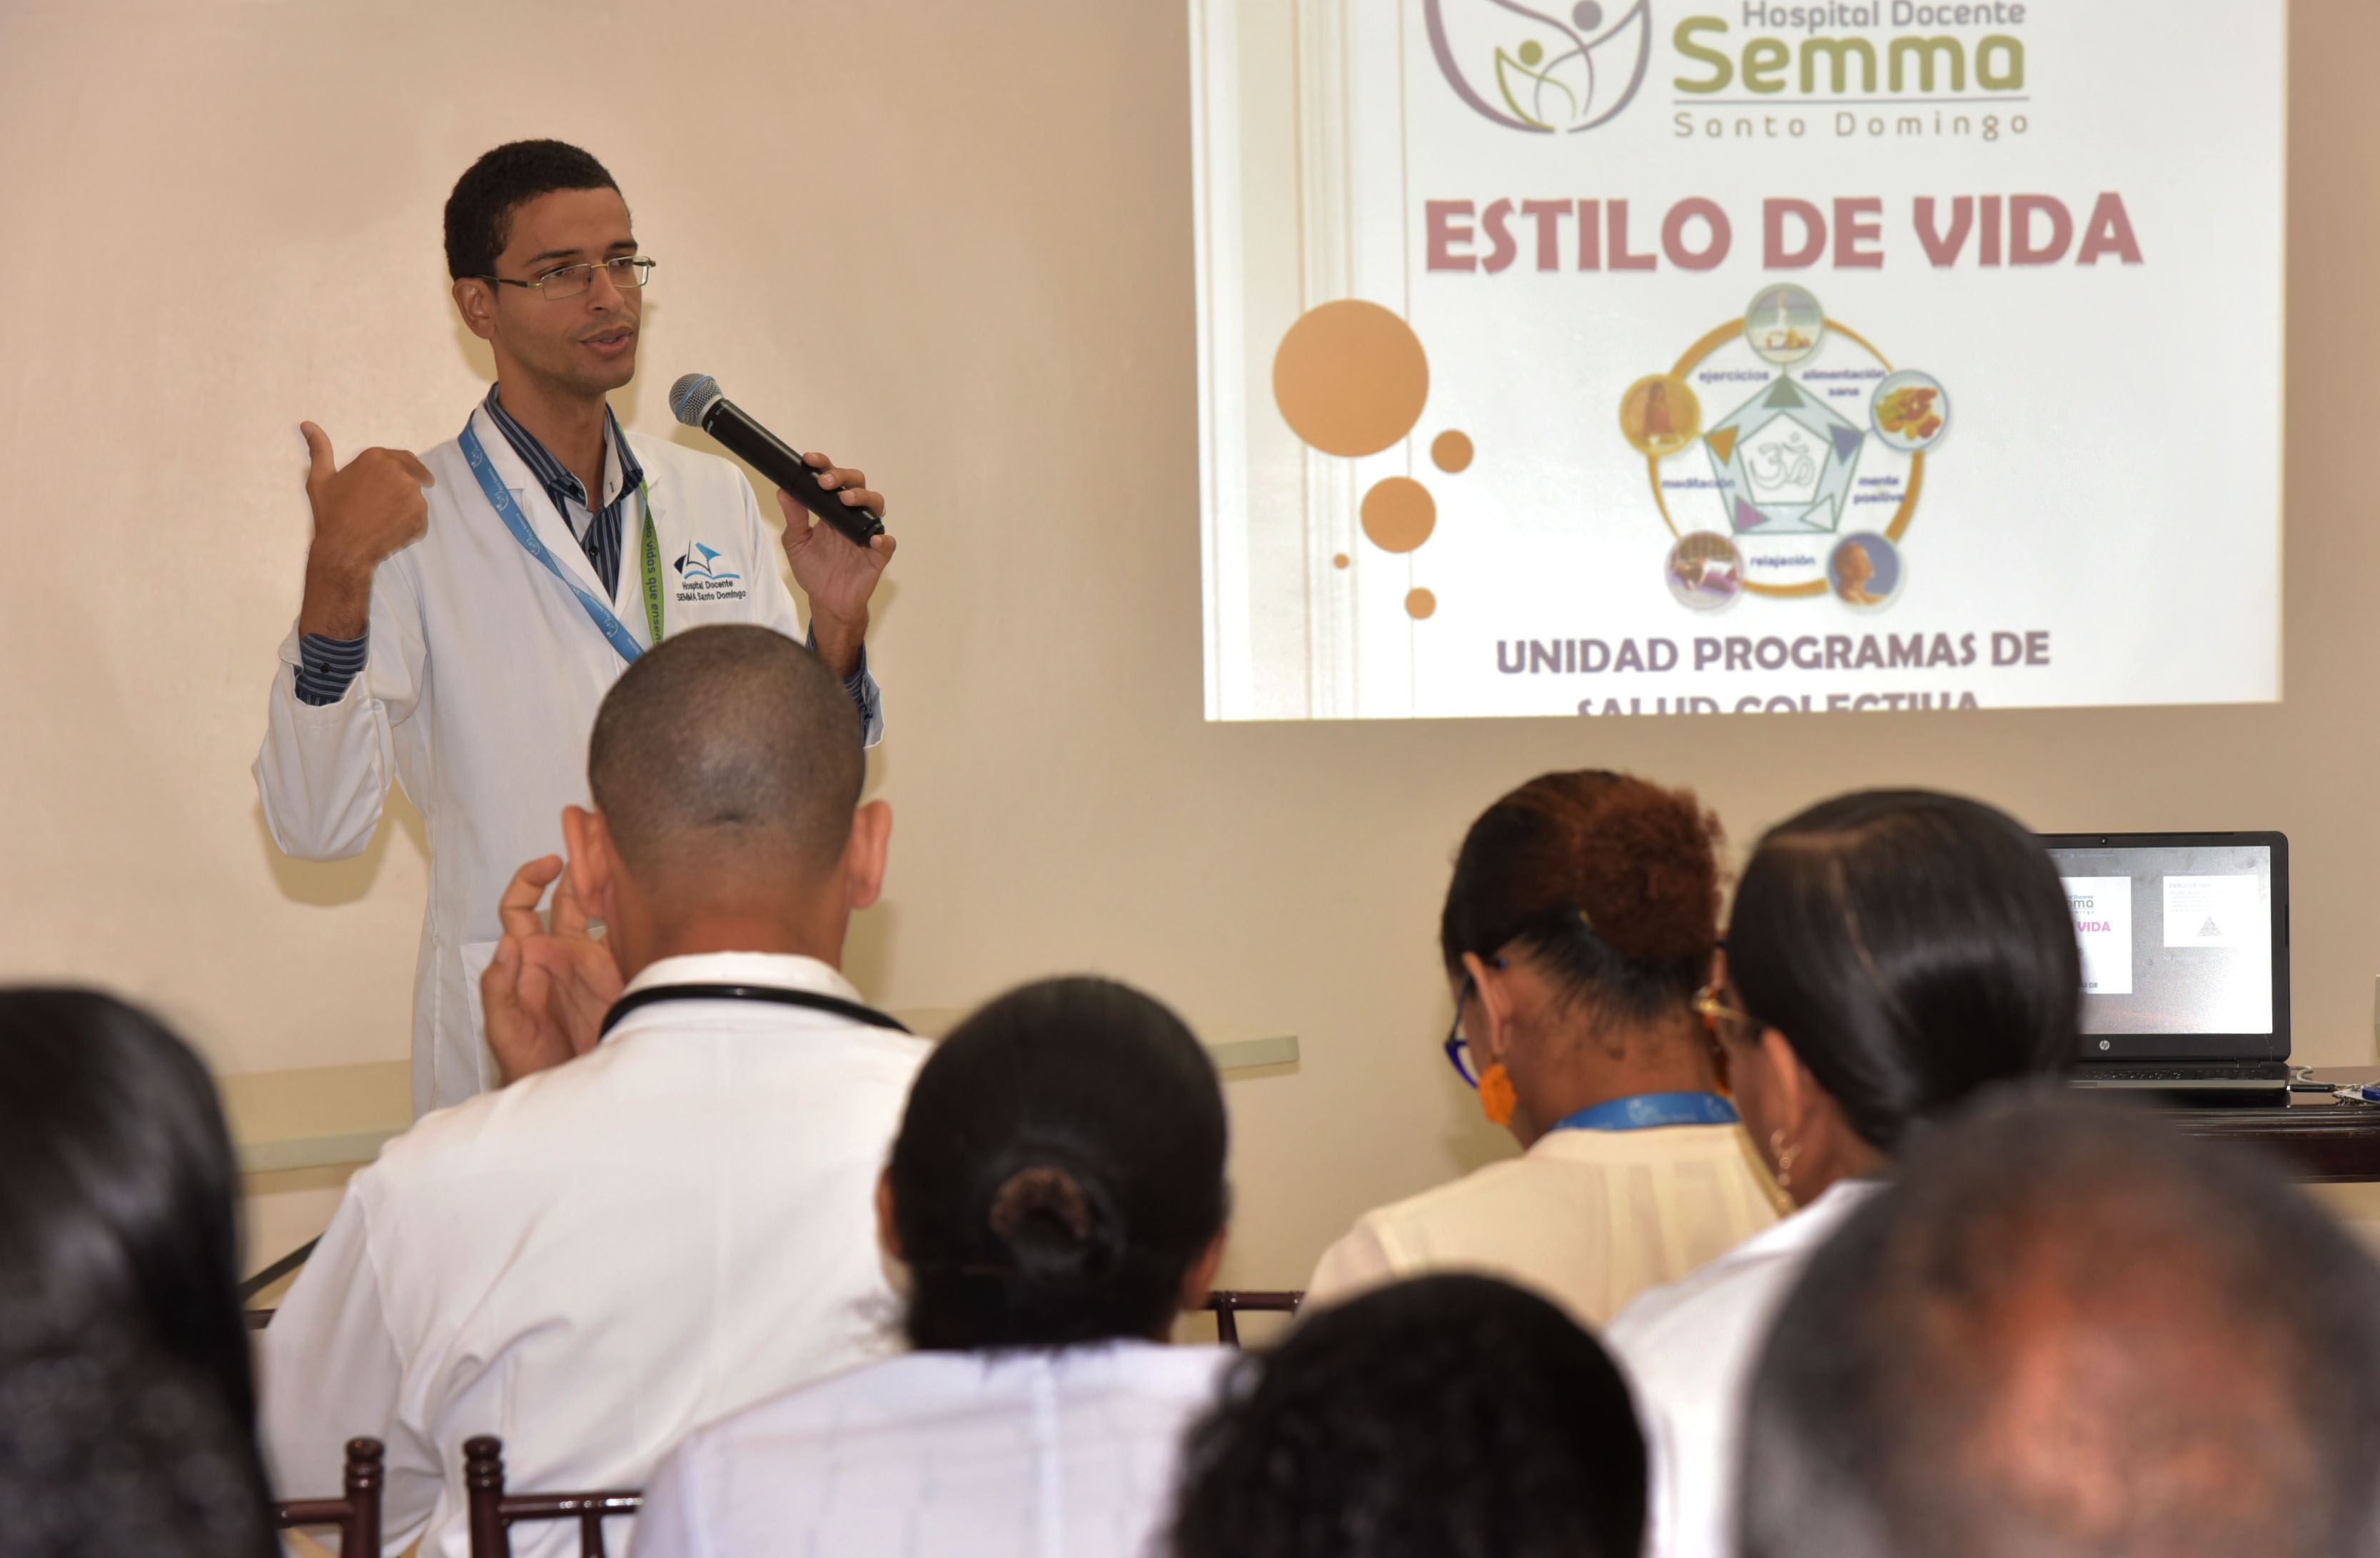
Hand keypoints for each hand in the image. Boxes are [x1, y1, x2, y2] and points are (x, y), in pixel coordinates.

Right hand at [297, 422, 433, 637]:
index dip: (402, 469)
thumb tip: (307, 424)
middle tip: (390, 504)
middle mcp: (399, 471)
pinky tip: (390, 531)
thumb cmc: (331, 513)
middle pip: (412, 476)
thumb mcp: (320, 478)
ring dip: (406, 507)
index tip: (402, 476)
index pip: (403, 458)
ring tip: (383, 520)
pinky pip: (420, 518)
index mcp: (376, 457)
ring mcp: (413, 494)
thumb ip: (320, 449)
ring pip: (416, 498)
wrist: (344, 548)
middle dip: (403, 488)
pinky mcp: (421, 516)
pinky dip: (411, 525)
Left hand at [480, 855, 624, 1084]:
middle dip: (577, 862)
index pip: (521, 909)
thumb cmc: (529, 1063)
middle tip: (594, 830)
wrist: (565, 1090)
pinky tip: (645, 891)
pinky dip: (634, 913)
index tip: (551, 863)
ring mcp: (591, 965)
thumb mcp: (505, 1029)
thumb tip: (509, 942)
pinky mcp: (618, 977)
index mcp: (529, 961)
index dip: (530, 880)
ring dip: (608, 880)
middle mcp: (560, 956)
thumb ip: (501, 987)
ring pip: (599, 912)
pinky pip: (625, 939)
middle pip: (565, 898)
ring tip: (621, 849)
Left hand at [778, 452, 894, 679]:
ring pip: (876, 504)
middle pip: (857, 483)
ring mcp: (866, 532)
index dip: (823, 465)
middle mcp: (850, 515)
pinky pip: (887, 542)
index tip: (809, 460)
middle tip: (827, 483)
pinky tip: (873, 539)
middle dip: (843, 477)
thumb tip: (783, 491)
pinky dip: (883, 538)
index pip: (831, 479)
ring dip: (863, 498)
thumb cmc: (813, 569)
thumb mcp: (796, 542)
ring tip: (846, 501)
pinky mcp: (878, 554)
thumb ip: (793, 517)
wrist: (826, 600)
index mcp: (830, 509)